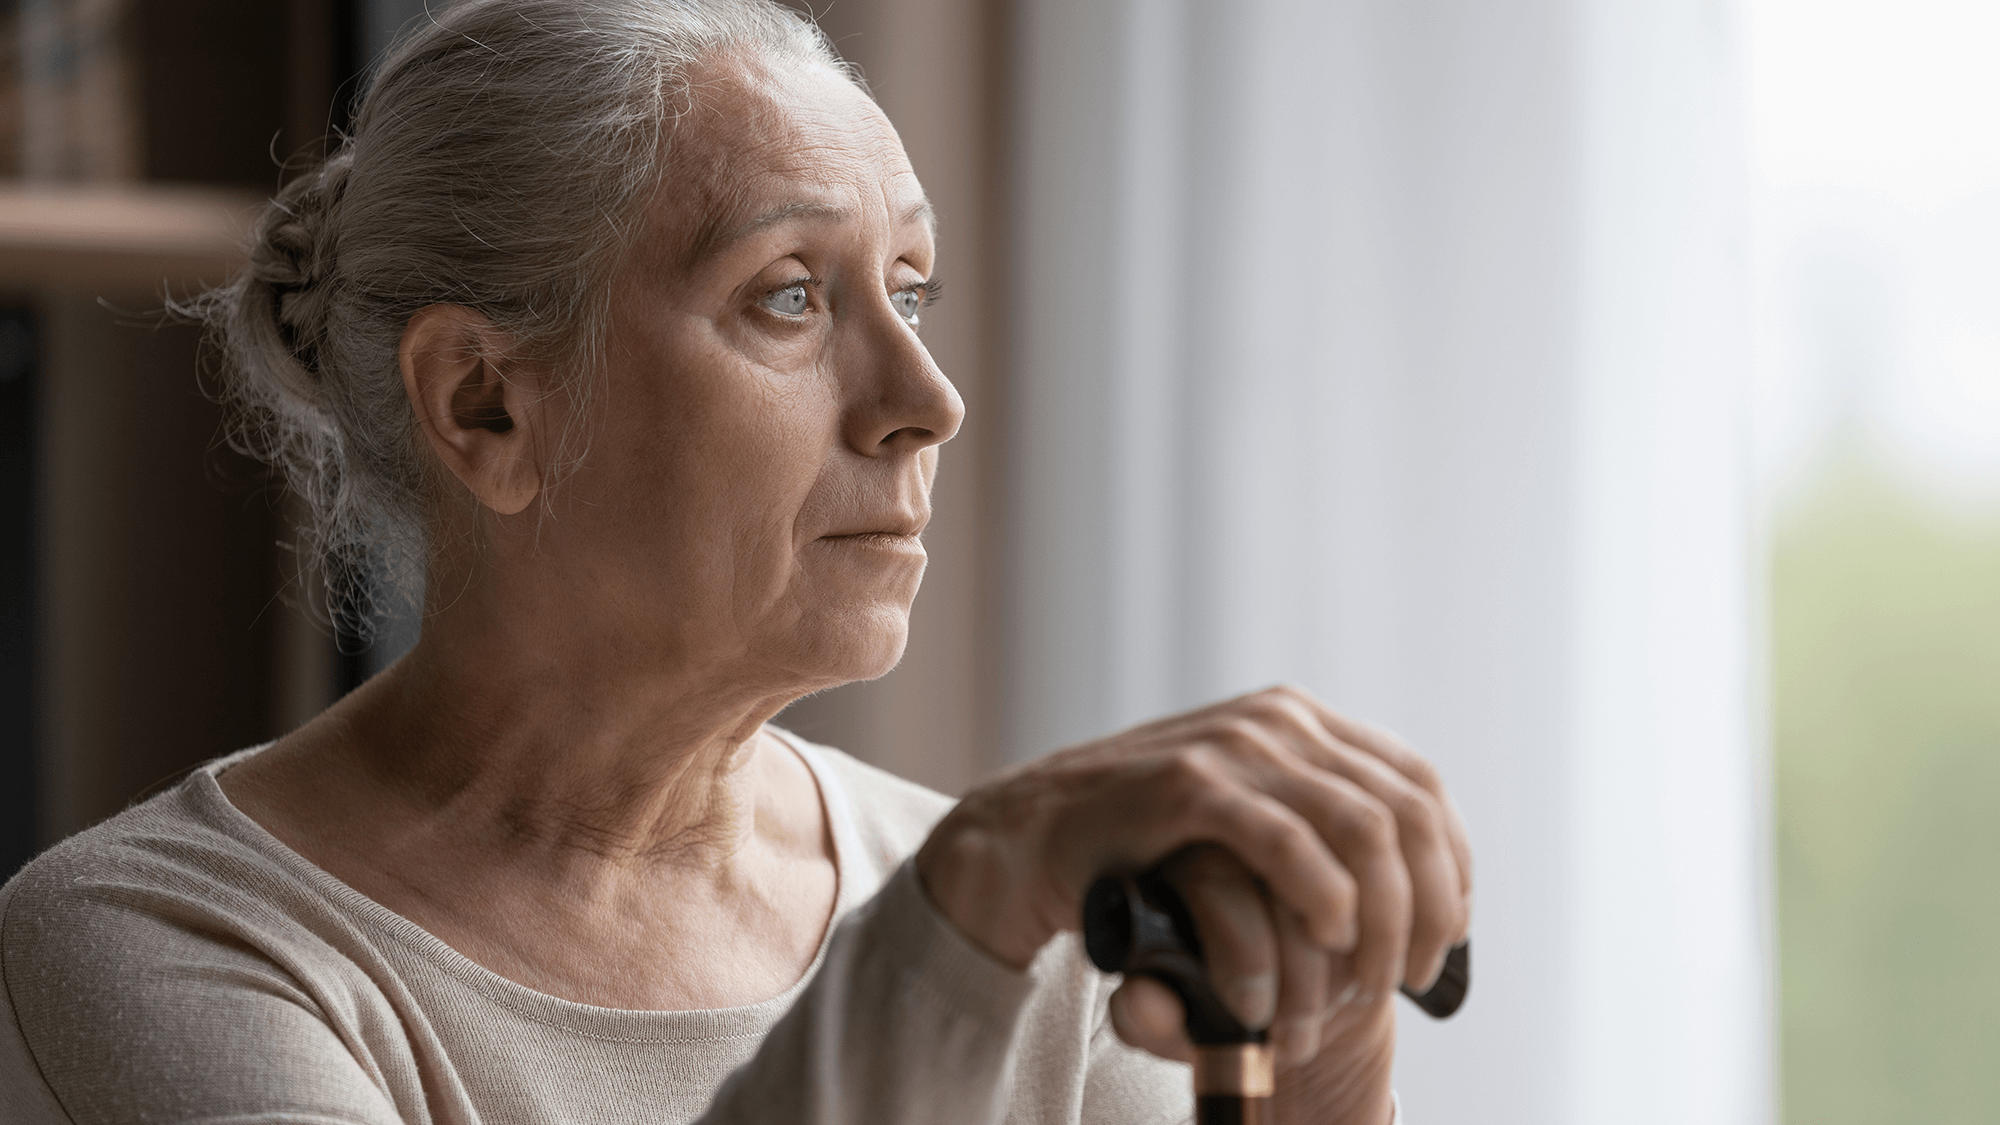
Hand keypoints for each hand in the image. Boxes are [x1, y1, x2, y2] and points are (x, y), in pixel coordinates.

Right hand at [913, 685, 1471, 1124]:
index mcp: (1302, 721)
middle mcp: (1280, 721)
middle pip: (1405, 812)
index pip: (1421, 785)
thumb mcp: (1243, 819)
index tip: (1446, 937)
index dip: (1450, 866)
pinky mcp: (1189, 784)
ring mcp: (1235, 745)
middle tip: (1410, 977)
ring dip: (1383, 917)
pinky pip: (1287, 840)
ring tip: (1367, 981)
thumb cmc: (1142, 844)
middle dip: (1425, 906)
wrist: (1031, 835)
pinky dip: (1323, 894)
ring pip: (1363, 828)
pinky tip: (1329, 937)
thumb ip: (1310, 823)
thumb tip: (1406, 877)